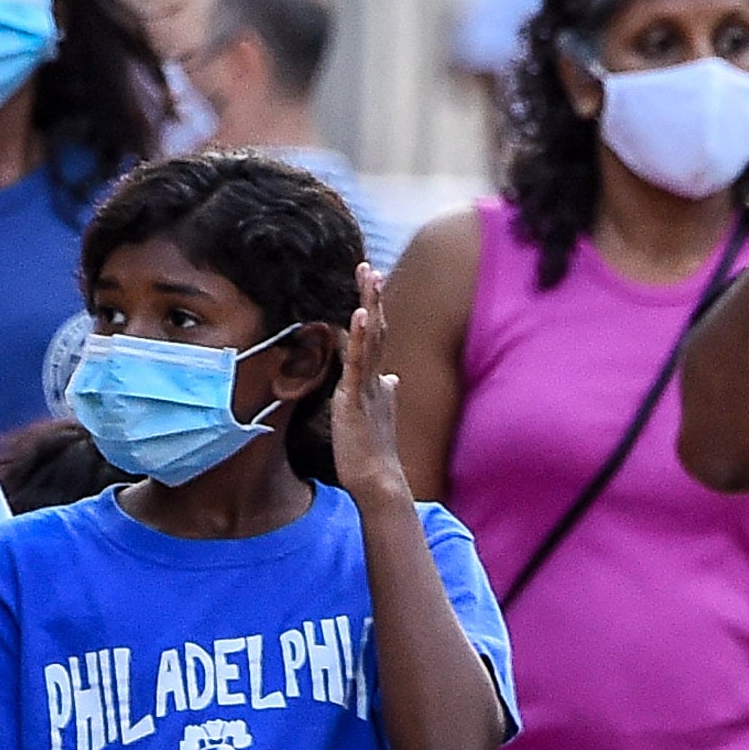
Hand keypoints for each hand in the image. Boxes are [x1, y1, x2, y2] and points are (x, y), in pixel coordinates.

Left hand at [331, 265, 407, 510]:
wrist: (378, 481)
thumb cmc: (374, 454)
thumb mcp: (377, 416)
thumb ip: (384, 394)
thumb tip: (392, 378)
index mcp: (377, 382)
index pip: (376, 339)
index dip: (374, 310)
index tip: (371, 284)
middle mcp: (376, 379)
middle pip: (376, 330)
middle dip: (372, 298)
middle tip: (368, 267)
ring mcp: (367, 387)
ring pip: (370, 340)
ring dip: (370, 306)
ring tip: (369, 276)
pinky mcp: (356, 398)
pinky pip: (358, 363)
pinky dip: (361, 337)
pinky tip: (361, 315)